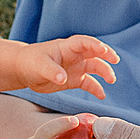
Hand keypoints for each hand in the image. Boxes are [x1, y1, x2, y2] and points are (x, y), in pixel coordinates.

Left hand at [0, 34, 117, 97]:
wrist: (24, 71)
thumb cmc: (30, 62)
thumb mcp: (39, 65)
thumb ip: (52, 71)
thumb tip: (63, 78)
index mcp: (66, 47)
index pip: (84, 42)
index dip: (94, 45)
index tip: (104, 49)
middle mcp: (74, 56)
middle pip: (94, 53)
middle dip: (106, 55)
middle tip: (115, 60)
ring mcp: (75, 67)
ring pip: (94, 67)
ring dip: (104, 72)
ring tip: (111, 80)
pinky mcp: (73, 80)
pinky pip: (89, 83)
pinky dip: (96, 89)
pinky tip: (102, 96)